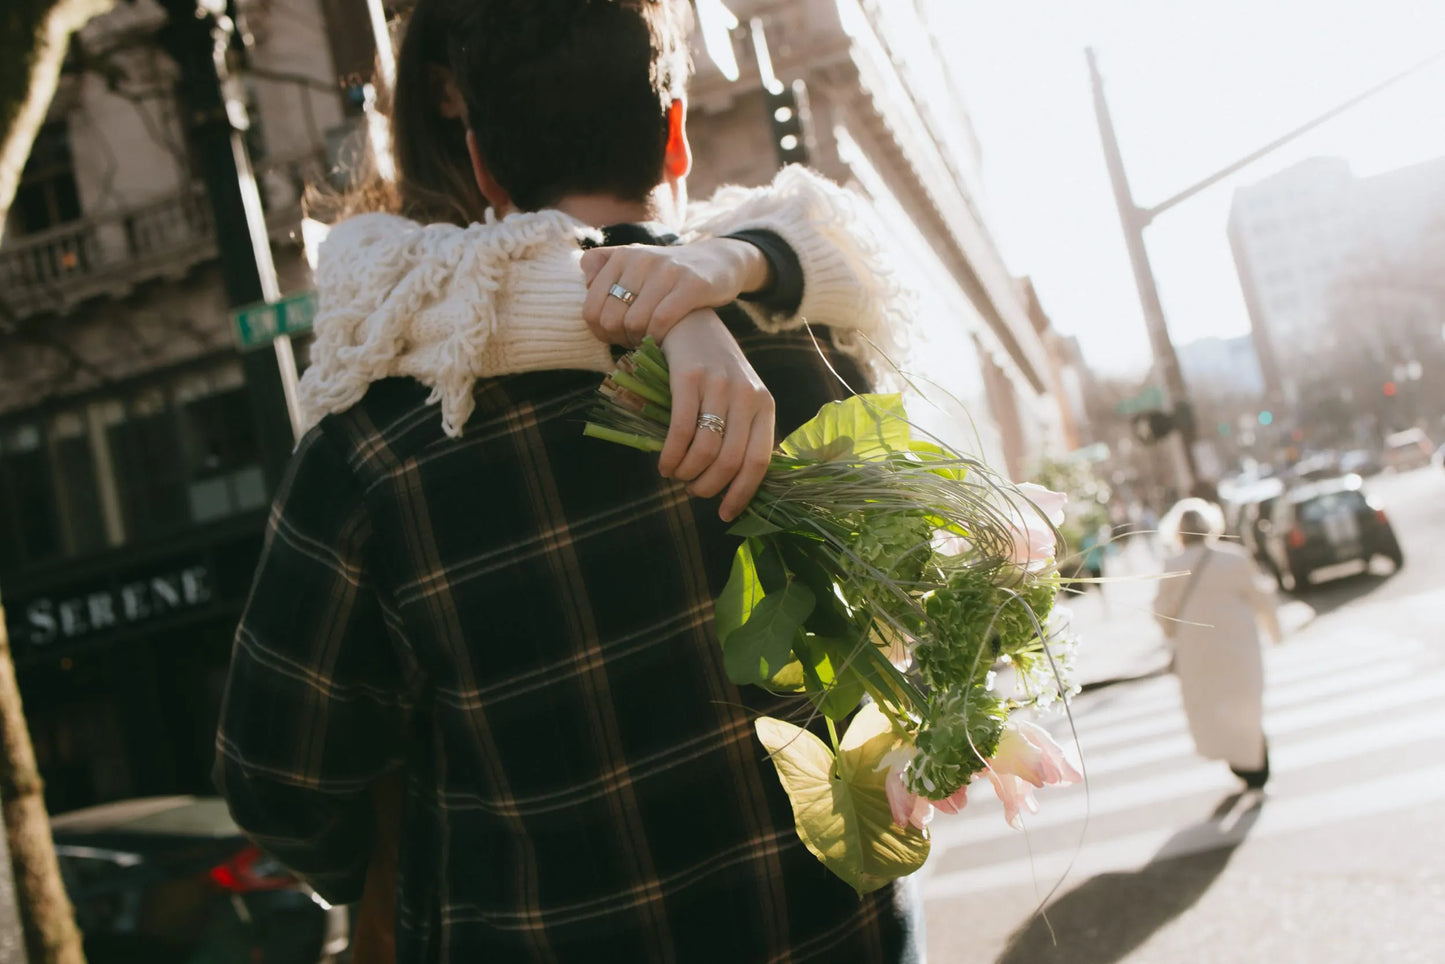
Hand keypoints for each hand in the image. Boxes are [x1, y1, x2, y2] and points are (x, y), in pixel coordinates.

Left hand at [581, 238, 770, 347]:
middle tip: (633, 340)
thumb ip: (603, 266)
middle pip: (610, 319)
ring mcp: (667, 270)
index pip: (590, 308)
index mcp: (621, 256)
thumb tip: (584, 283)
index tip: (615, 336)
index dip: (599, 332)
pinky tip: (662, 339)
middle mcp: (641, 259)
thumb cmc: (668, 273)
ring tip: (647, 339)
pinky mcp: (692, 284)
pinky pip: (661, 322)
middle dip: (619, 338)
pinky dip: (657, 338)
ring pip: (634, 322)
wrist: (718, 260)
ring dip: (639, 340)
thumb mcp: (635, 262)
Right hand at [656, 310, 774, 521]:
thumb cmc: (713, 368)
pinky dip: (671, 455)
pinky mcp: (689, 377)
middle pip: (729, 461)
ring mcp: (719, 385)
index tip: (725, 514)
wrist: (690, 319)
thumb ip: (740, 431)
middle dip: (707, 487)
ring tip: (676, 475)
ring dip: (687, 473)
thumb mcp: (738, 396)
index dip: (742, 493)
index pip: (759, 461)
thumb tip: (732, 484)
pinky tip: (664, 463)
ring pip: (705, 450)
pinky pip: (681, 430)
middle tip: (692, 490)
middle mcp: (747, 395)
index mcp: (765, 404)